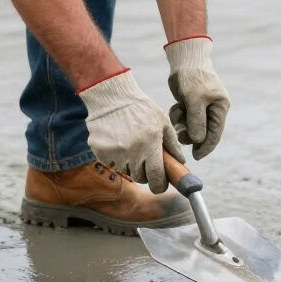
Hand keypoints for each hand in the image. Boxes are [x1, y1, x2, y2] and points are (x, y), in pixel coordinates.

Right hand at [79, 70, 183, 193]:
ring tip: (132, 145)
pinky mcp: (100, 151)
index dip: (160, 184)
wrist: (112, 97)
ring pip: (126, 171)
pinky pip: (112, 164)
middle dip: (146, 173)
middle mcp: (131, 152)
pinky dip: (116, 158)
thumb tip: (181, 162)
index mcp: (149, 145)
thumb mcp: (162, 122)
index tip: (160, 182)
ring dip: (131, 164)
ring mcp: (114, 153)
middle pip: (140, 178)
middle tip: (146, 159)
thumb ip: (172, 144)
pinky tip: (119, 141)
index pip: (156, 178)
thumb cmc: (141, 108)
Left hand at [165, 37, 229, 160]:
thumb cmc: (193, 77)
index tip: (196, 157)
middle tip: (180, 136)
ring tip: (177, 119)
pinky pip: (184, 118)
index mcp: (220, 108)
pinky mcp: (190, 104)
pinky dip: (178, 116)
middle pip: (203, 132)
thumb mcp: (194, 100)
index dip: (206, 147)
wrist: (184, 58)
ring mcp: (201, 107)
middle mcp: (213, 109)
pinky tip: (175, 107)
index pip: (215, 134)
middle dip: (191, 135)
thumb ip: (197, 121)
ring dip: (182, 125)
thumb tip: (197, 140)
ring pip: (191, 126)